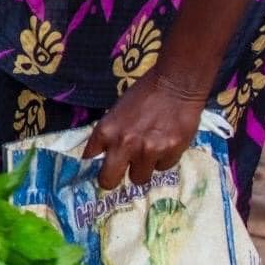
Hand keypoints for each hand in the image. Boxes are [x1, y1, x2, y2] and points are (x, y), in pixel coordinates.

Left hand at [82, 72, 204, 188]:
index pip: (89, 158)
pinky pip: (163, 168)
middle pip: (109, 181)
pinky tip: (166, 143)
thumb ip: (109, 135)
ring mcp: (148, 150)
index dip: (94, 164)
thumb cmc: (144, 95)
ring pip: (139, 178)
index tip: (99, 166)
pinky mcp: (170, 152)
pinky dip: (163, 160)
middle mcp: (124, 144)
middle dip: (111, 180)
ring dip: (142, 169)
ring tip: (149, 152)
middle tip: (119, 174)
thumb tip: (100, 155)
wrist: (175, 84)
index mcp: (105, 131)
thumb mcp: (116, 112)